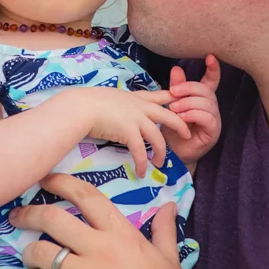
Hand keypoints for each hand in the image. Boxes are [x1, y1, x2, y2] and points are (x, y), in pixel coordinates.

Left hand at [13, 174, 205, 268]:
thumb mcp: (170, 260)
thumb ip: (163, 229)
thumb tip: (168, 205)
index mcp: (123, 235)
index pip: (85, 196)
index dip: (60, 183)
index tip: (45, 180)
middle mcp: (100, 250)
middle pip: (52, 219)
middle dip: (29, 214)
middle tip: (18, 217)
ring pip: (42, 253)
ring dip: (31, 253)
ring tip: (32, 258)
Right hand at [58, 86, 189, 178]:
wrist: (81, 107)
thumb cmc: (89, 101)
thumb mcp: (110, 97)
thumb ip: (120, 103)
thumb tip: (118, 108)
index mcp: (136, 98)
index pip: (160, 96)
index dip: (174, 100)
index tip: (182, 104)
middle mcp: (140, 107)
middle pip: (169, 116)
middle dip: (180, 126)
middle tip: (187, 135)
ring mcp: (136, 119)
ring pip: (157, 138)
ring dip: (160, 152)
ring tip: (159, 163)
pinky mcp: (129, 132)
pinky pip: (140, 151)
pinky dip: (141, 163)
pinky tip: (140, 172)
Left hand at [165, 55, 222, 162]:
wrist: (170, 153)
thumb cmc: (171, 129)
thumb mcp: (171, 105)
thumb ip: (176, 88)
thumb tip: (176, 68)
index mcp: (202, 98)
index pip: (211, 81)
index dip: (213, 69)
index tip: (210, 57)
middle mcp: (210, 107)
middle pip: (206, 90)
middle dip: (189, 88)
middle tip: (172, 92)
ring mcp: (214, 119)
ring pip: (206, 103)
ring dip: (188, 103)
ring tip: (174, 108)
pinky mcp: (213, 132)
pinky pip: (207, 118)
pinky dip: (194, 115)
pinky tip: (182, 117)